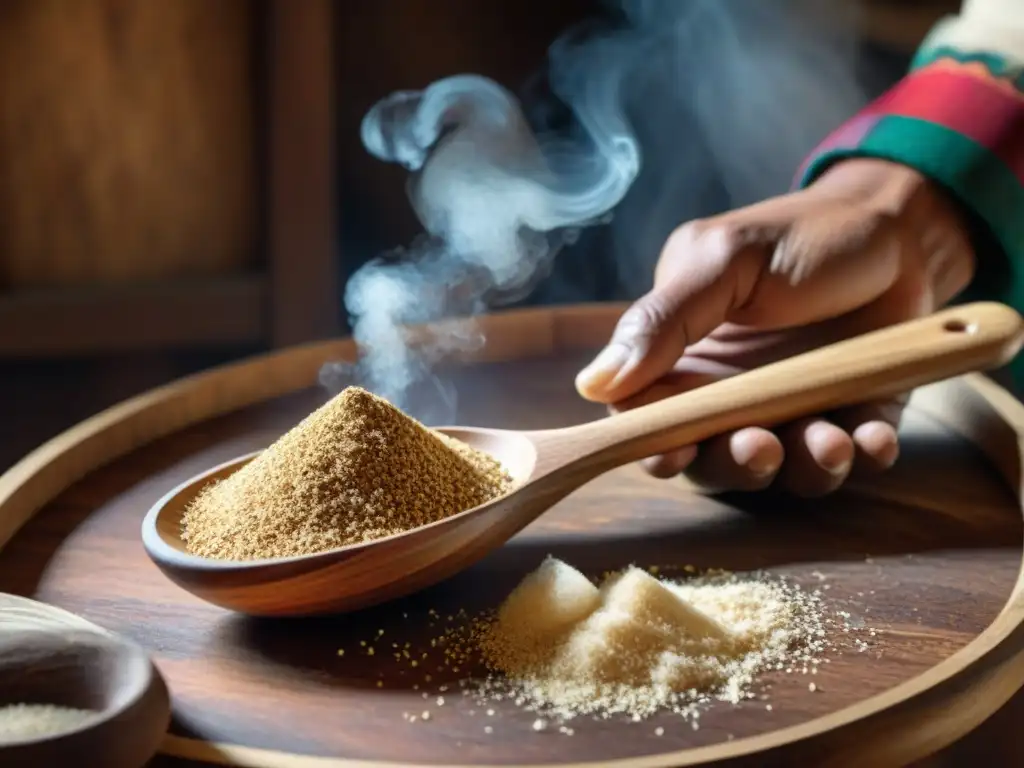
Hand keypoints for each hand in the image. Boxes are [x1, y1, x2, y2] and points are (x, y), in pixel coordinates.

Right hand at [575, 159, 975, 496]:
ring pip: (782, 472)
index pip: (650, 420)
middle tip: (759, 446)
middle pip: (712, 460)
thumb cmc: (802, 235)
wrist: (899, 229)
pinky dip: (862, 456)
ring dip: (802, 468)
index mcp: (689, 360)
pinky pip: (852, 458)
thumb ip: (661, 321)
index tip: (672, 454)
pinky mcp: (856, 420)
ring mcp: (796, 413)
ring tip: (830, 441)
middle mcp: (735, 397)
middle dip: (733, 465)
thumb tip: (592, 384)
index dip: (654, 446)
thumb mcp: (723, 261)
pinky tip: (872, 435)